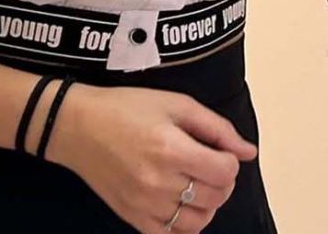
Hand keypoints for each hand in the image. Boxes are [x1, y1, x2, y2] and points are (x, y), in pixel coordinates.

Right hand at [47, 84, 257, 231]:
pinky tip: (179, 202)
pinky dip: (183, 222)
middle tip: (208, 163)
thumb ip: (218, 129)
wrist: (79, 127)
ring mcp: (144, 205)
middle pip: (216, 197)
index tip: (219, 150)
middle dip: (222, 180)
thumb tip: (249, 152)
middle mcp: (159, 182)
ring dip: (206, 203)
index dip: (230, 160)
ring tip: (195, 182)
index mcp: (172, 149)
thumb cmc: (128, 108)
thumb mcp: (177, 104)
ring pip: (198, 221)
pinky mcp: (132, 218)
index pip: (226, 172)